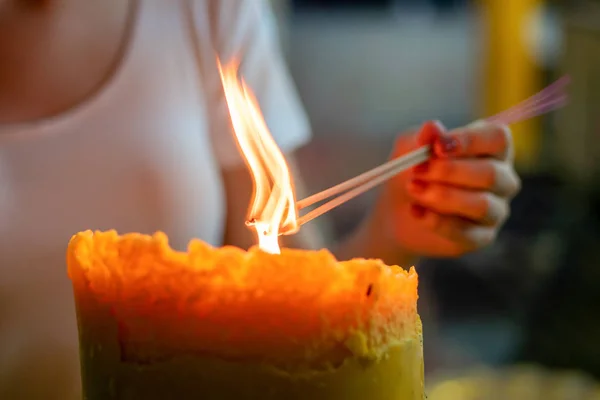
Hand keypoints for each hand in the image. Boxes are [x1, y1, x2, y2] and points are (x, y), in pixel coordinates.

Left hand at [367, 120, 520, 260]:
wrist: (397, 211)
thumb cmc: (413, 170)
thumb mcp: (411, 148)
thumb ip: (423, 138)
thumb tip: (433, 128)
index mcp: (491, 148)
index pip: (498, 138)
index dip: (470, 141)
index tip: (437, 146)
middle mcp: (502, 178)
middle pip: (491, 174)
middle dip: (449, 172)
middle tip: (417, 171)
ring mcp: (495, 210)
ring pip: (481, 205)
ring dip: (442, 197)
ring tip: (414, 190)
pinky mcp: (481, 237)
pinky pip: (467, 233)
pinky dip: (437, 222)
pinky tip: (415, 212)